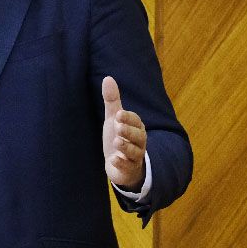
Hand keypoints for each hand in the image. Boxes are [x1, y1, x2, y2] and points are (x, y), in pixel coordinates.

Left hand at [101, 76, 146, 190]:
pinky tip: (113, 160)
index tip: (118, 114)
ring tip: (116, 142)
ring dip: (126, 147)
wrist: (118, 164)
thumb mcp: (113, 119)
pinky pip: (128, 167)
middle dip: (129, 131)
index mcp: (136, 128)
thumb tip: (108, 78)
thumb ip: (112, 101)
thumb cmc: (118, 137)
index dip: (128, 118)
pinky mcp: (129, 170)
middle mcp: (138, 142)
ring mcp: (134, 157)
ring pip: (135, 152)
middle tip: (118, 127)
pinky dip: (121, 164)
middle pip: (139, 136)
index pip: (136, 121)